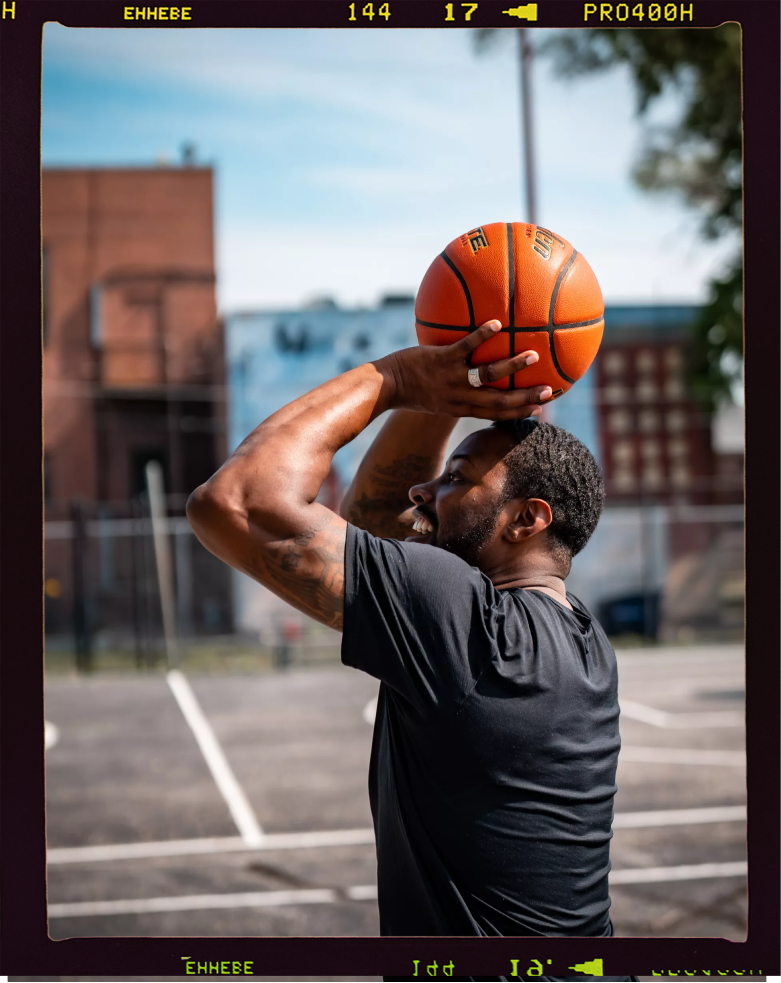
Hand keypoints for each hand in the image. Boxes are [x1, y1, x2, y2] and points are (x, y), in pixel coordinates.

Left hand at [380, 319, 552, 419]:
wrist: (386, 386)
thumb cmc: (411, 391)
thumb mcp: (438, 401)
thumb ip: (458, 395)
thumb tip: (474, 383)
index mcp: (461, 409)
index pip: (496, 415)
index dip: (519, 413)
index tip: (540, 409)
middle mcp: (460, 397)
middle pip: (500, 401)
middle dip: (525, 397)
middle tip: (548, 390)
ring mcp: (451, 378)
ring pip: (488, 375)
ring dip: (512, 365)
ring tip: (533, 355)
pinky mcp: (441, 359)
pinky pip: (466, 346)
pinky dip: (482, 335)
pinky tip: (497, 323)